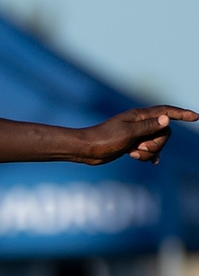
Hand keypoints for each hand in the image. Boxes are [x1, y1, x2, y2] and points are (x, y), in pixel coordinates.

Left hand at [83, 105, 197, 164]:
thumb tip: (167, 119)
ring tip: (131, 153)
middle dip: (156, 144)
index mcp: (140, 116)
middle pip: (164, 133)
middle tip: (137, 147)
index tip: (196, 117)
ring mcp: (137, 135)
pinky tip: (152, 163)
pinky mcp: (132, 145)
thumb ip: (148, 127)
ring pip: (157, 144)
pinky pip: (149, 151)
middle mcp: (140, 123)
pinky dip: (148, 157)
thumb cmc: (104, 139)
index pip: (166, 112)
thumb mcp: (128, 133)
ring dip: (148, 152)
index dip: (182, 114)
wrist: (87, 149)